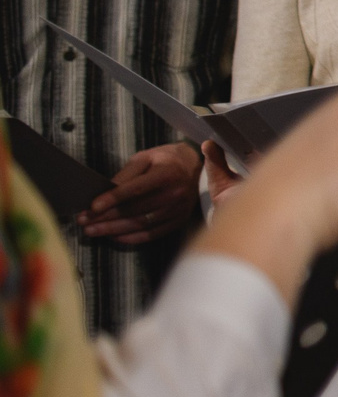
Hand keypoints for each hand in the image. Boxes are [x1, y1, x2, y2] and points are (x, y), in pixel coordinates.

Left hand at [79, 141, 202, 243]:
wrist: (195, 167)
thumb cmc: (165, 160)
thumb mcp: (145, 158)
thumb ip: (126, 174)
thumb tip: (104, 192)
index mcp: (168, 173)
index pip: (136, 189)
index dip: (113, 199)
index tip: (92, 207)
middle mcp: (176, 193)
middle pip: (135, 209)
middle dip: (106, 217)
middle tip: (83, 222)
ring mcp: (178, 210)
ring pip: (140, 224)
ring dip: (113, 229)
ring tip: (92, 231)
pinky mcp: (179, 221)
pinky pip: (151, 234)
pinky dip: (130, 238)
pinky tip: (113, 237)